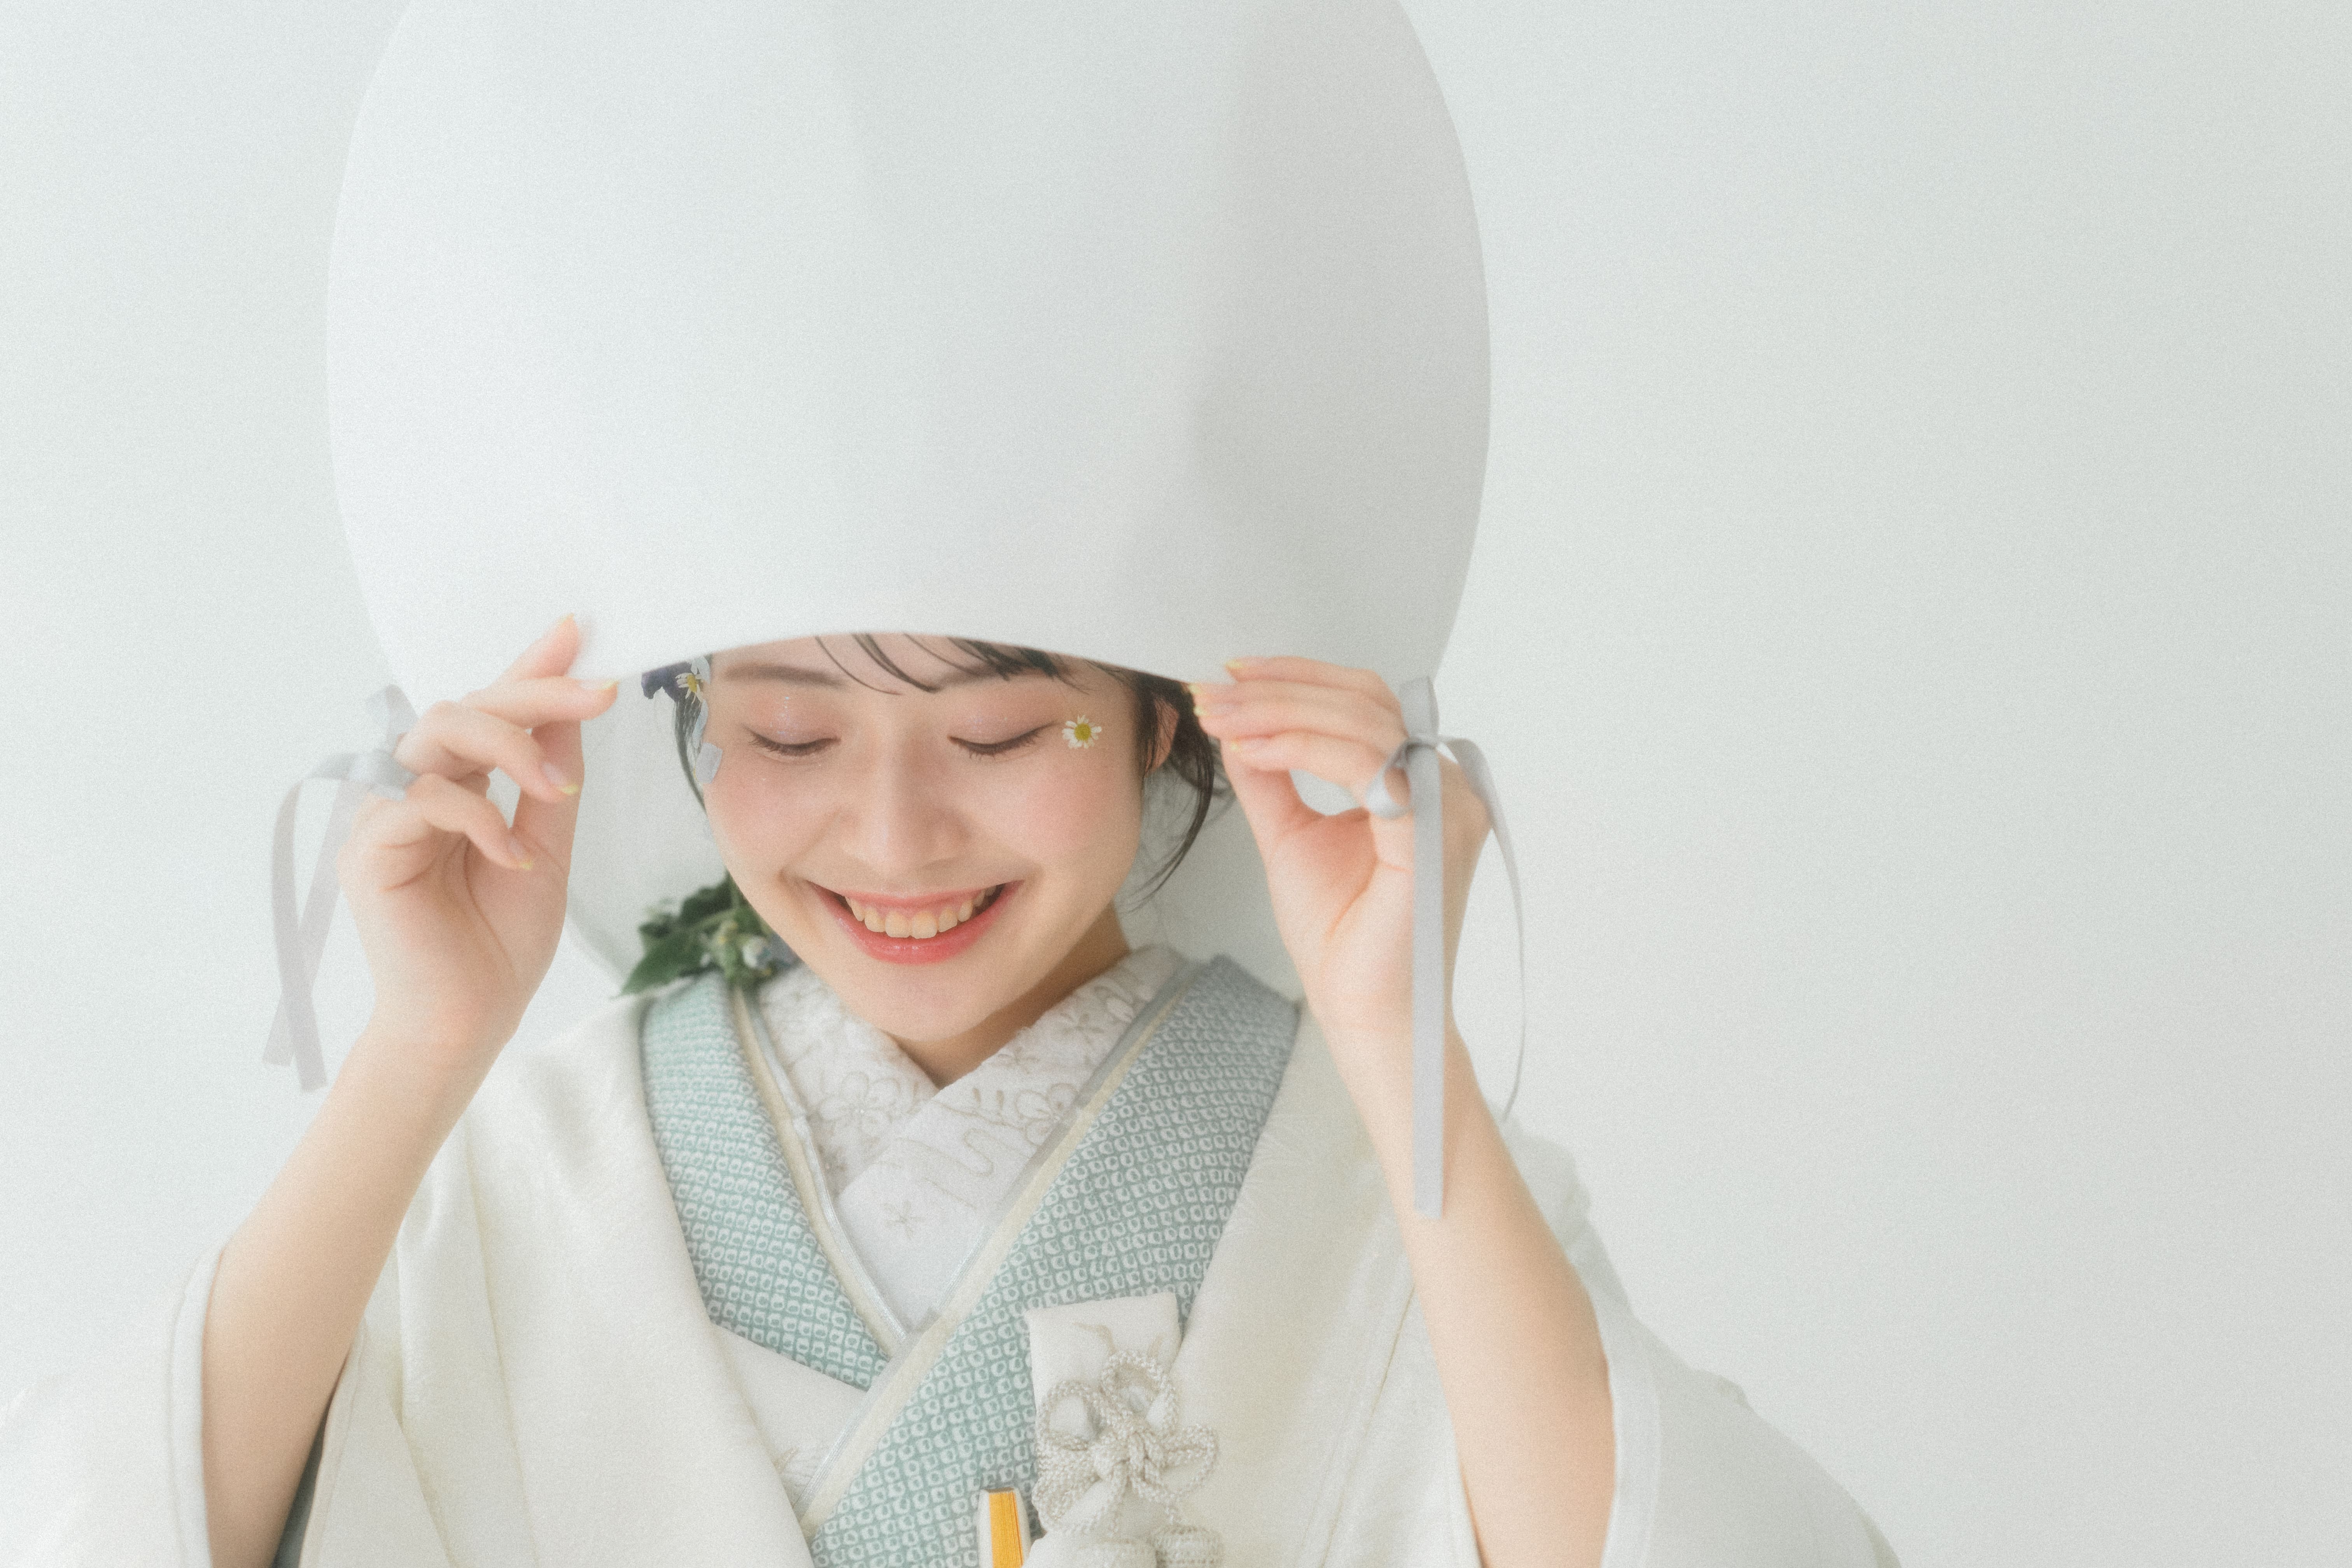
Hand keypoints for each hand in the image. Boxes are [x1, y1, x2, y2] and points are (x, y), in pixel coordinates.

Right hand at [339, 614, 616, 1078]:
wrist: (470, 1017)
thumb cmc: (500, 941)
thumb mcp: (548, 846)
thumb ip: (552, 777)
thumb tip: (573, 709)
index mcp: (459, 784)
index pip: (493, 710)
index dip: (531, 668)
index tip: (578, 630)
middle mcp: (416, 787)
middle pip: (464, 707)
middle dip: (534, 694)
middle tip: (595, 692)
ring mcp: (386, 814)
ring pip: (436, 735)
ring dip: (508, 747)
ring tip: (558, 787)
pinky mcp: (369, 849)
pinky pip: (419, 801)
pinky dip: (475, 818)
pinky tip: (510, 856)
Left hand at [1191, 657, 1490, 1070]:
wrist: (1363, 1012)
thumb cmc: (1341, 937)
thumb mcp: (1290, 837)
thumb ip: (1271, 777)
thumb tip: (1237, 724)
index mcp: (1420, 781)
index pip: (1361, 702)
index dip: (1295, 680)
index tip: (1227, 678)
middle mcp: (1445, 784)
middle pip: (1361, 701)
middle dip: (1276, 690)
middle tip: (1210, 693)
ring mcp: (1448, 806)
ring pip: (1360, 723)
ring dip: (1280, 712)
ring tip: (1220, 717)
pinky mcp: (1432, 835)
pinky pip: (1365, 766)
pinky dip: (1304, 748)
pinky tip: (1254, 750)